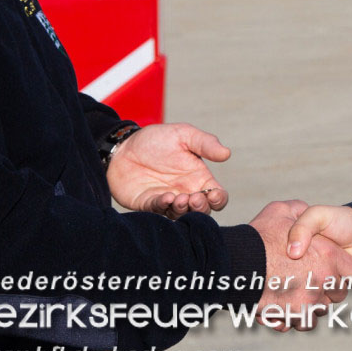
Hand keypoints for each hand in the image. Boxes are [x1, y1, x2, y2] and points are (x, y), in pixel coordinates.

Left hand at [106, 123, 229, 218]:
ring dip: (184, 210)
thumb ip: (205, 143)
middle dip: (201, 208)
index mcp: (199, 178)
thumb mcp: (184, 134)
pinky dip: (165, 207)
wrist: (124, 145)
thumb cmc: (156, 139)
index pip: (217, 196)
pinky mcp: (148, 204)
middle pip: (202, 211)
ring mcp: (168, 200)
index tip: (214, 193)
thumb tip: (227, 153)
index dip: (219, 199)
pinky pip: (159, 211)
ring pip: (182, 215)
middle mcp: (186, 192)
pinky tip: (166, 197)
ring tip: (180, 198)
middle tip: (194, 198)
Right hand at [250, 200, 351, 329]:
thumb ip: (300, 212)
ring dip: (311, 304)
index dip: (342, 270)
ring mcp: (309, 301)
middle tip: (310, 279)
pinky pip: (303, 323)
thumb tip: (304, 214)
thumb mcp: (282, 210)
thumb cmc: (259, 236)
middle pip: (338, 294)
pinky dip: (296, 317)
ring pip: (321, 310)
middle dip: (328, 288)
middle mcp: (323, 281)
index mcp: (328, 255)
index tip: (330, 267)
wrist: (234, 263)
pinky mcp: (292, 316)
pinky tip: (287, 306)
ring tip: (295, 292)